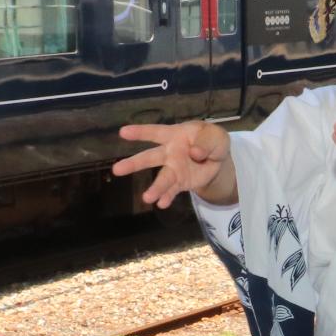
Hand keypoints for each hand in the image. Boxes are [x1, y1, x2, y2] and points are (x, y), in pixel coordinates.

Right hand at [113, 120, 230, 208]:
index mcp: (175, 135)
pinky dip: (167, 197)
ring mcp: (173, 169)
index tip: (123, 132)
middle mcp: (169, 153)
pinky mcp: (180, 182)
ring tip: (147, 198)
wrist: (218, 159)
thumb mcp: (216, 136)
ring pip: (162, 178)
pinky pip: (172, 190)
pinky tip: (161, 204)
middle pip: (150, 158)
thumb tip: (195, 153)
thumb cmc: (211, 140)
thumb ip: (206, 142)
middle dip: (134, 163)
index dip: (140, 132)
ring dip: (155, 188)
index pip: (156, 132)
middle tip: (117, 170)